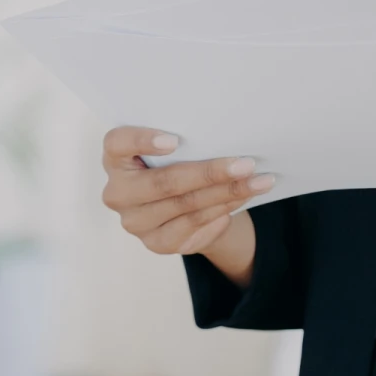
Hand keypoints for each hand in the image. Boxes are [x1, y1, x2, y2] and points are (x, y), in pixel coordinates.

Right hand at [100, 126, 274, 257]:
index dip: (142, 141)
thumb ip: (186, 140)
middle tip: (246, 163)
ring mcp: (136, 222)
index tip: (175, 140)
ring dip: (229, 192)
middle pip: (164, 182)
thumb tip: (227, 131)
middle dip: (210, 172)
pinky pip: (196, 224)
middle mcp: (119, 192)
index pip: (117, 144)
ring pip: (187, 205)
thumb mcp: (177, 147)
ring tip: (259, 180)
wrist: (184, 204)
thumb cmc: (178, 160)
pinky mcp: (158, 243)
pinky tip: (246, 196)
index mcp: (116, 158)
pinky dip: (225, 207)